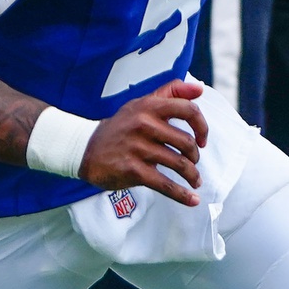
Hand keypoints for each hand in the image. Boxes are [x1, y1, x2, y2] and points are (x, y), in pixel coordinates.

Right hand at [78, 80, 209, 206]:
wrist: (85, 148)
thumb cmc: (120, 127)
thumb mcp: (142, 103)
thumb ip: (171, 93)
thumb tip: (199, 88)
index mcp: (149, 106)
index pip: (188, 110)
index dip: (202, 126)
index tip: (202, 139)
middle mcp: (143, 124)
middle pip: (186, 142)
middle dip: (195, 156)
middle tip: (193, 162)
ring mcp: (138, 148)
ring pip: (179, 164)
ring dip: (192, 175)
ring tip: (194, 180)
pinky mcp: (133, 170)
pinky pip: (165, 184)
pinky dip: (182, 194)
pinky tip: (192, 199)